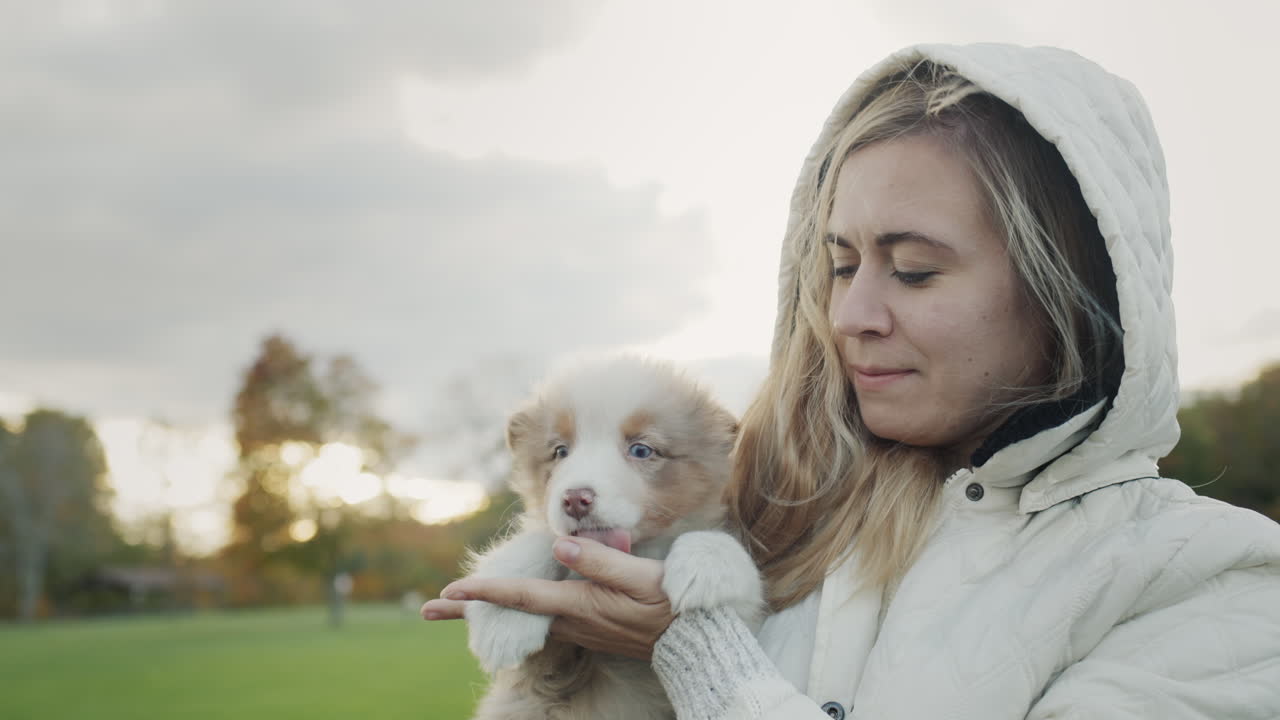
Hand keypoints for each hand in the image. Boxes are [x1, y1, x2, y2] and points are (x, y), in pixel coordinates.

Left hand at [421, 536, 674, 660]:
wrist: (691, 639)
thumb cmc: (669, 603)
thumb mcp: (641, 576)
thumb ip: (600, 560)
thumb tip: (560, 545)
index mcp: (578, 604)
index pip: (521, 595)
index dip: (485, 590)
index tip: (451, 589)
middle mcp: (570, 619)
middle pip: (509, 611)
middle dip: (467, 609)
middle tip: (426, 607)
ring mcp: (577, 626)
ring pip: (521, 616)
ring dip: (487, 610)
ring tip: (454, 605)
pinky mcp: (586, 627)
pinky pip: (540, 618)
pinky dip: (515, 611)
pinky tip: (508, 604)